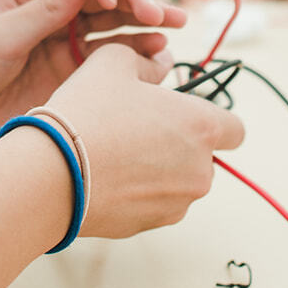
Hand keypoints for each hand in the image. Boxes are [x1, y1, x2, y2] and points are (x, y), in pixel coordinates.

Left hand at [0, 0, 187, 152]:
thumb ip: (43, 9)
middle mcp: (53, 5)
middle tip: (159, 14)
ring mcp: (66, 38)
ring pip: (116, 20)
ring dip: (146, 20)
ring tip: (175, 25)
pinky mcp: (74, 71)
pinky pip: (112, 57)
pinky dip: (138, 53)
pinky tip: (159, 55)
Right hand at [44, 42, 244, 238]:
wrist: (51, 173)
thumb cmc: (88, 112)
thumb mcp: (113, 61)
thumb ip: (145, 61)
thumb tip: (158, 65)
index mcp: (202, 127)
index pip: (236, 130)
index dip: (214, 120)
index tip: (185, 115)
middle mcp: (199, 171)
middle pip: (204, 157)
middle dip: (179, 144)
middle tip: (137, 127)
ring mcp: (175, 204)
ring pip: (178, 182)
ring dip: (158, 169)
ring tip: (115, 152)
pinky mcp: (148, 226)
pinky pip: (152, 204)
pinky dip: (137, 192)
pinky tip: (104, 175)